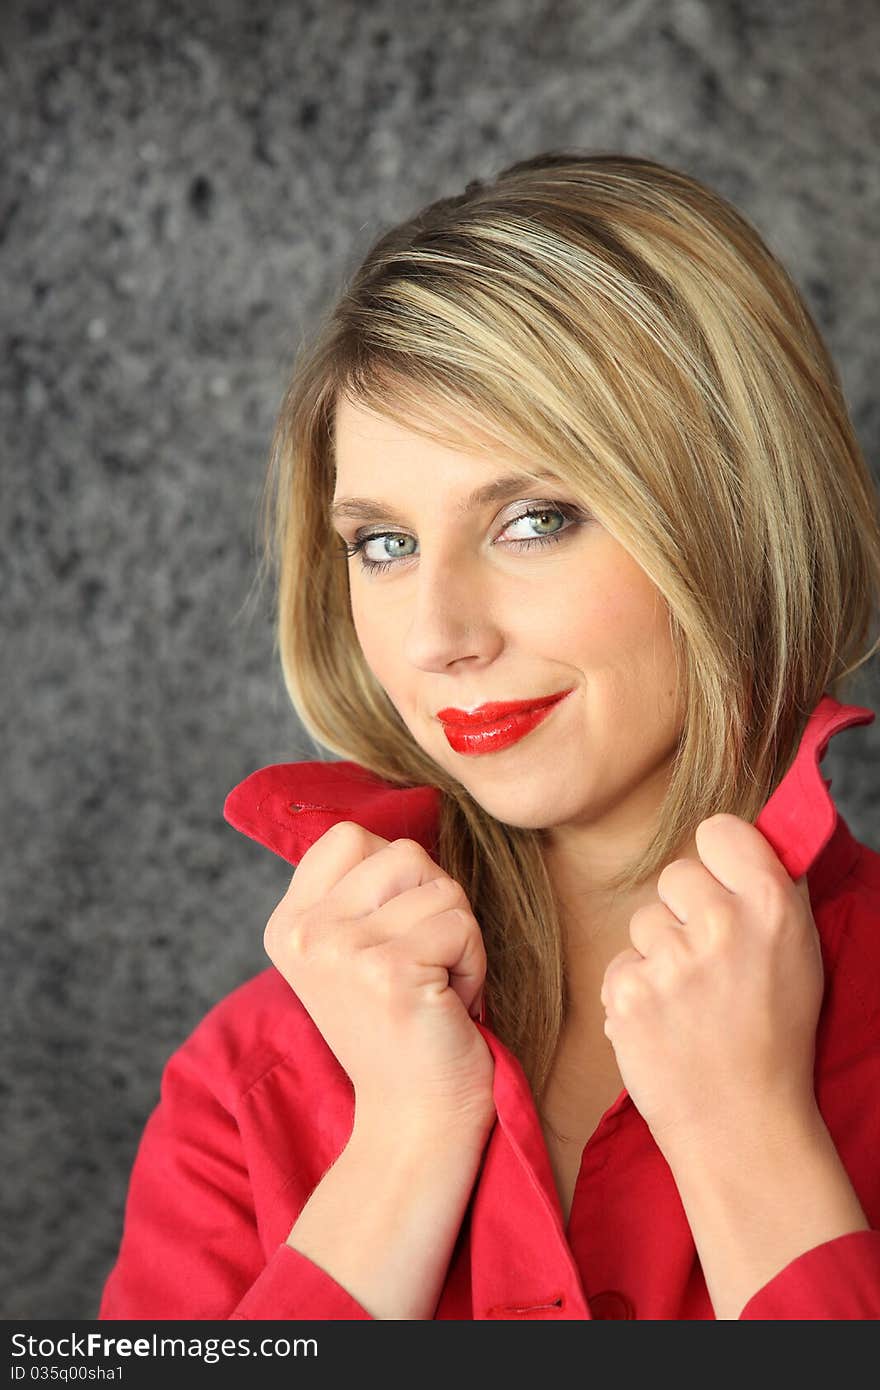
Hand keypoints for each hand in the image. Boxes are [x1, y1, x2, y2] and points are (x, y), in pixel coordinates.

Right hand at [263, 822, 494, 1136]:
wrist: (416, 1117)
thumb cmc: (404, 1025)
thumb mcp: (359, 948)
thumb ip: (363, 886)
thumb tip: (412, 805)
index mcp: (288, 923)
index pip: (352, 836)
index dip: (397, 877)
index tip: (393, 938)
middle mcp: (304, 933)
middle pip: (405, 853)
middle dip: (435, 906)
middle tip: (422, 968)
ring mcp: (342, 951)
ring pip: (441, 887)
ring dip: (459, 937)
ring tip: (435, 986)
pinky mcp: (389, 971)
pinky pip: (462, 925)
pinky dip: (473, 965)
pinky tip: (448, 1005)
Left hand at [599, 813, 824, 1158]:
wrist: (742, 1125)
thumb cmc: (774, 1038)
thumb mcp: (798, 955)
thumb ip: (768, 893)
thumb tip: (744, 842)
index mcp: (771, 905)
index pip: (719, 830)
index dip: (717, 858)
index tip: (721, 884)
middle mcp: (721, 924)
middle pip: (674, 875)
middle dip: (684, 912)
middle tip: (709, 963)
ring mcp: (671, 960)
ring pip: (644, 923)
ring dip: (660, 956)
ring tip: (691, 1004)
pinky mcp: (628, 992)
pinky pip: (620, 964)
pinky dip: (635, 992)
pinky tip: (665, 1024)